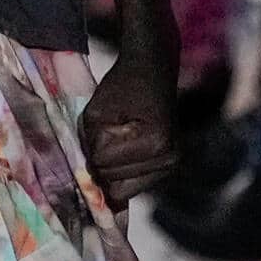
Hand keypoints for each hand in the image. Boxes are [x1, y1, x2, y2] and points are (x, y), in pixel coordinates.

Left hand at [81, 47, 177, 211]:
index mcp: (156, 143)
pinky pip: (132, 186)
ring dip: (112, 167)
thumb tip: (89, 186)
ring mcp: (172, 167)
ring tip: (121, 140)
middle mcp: (170, 160)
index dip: (94, 144)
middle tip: (113, 131)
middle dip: (104, 160)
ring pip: (122, 190)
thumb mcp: (95, 113)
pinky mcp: (168, 169)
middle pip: (114, 183)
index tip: (107, 121)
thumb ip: (88, 147)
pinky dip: (122, 172)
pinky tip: (126, 151)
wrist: (152, 71)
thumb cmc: (122, 86)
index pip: (103, 163)